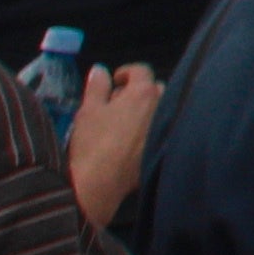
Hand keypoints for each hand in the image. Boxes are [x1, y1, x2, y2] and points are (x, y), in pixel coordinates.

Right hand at [63, 63, 165, 231]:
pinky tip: (131, 141)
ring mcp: (165, 129)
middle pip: (155, 89)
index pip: (141, 71)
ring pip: (160, 110)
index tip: (114, 81)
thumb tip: (100, 70)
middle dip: (138, 91)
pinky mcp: (163, 148)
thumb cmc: (92, 143)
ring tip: (124, 121)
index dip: (126, 72)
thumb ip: (96, 86)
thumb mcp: (88, 110)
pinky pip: (159, 131)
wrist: (99, 184)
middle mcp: (161, 107)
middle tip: (117, 102)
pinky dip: (149, 130)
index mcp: (143, 93)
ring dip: (146, 110)